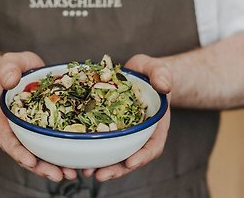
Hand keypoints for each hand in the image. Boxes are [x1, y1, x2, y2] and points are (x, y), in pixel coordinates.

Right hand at [0, 52, 77, 180]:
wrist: (25, 71)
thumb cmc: (16, 68)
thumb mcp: (10, 62)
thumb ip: (7, 68)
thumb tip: (8, 80)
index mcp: (5, 117)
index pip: (8, 139)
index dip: (18, 152)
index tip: (31, 161)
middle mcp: (18, 129)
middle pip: (26, 153)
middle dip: (41, 167)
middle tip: (58, 175)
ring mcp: (33, 130)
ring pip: (41, 153)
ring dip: (54, 166)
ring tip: (71, 174)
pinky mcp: (48, 128)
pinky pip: (54, 143)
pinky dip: (63, 154)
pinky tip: (77, 161)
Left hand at [83, 54, 171, 180]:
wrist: (138, 74)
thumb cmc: (150, 73)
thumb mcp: (157, 69)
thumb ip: (162, 74)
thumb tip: (164, 85)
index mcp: (154, 124)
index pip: (153, 145)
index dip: (143, 156)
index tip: (130, 163)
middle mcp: (139, 133)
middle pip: (130, 157)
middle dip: (116, 169)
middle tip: (100, 175)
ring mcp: (123, 133)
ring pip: (114, 154)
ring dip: (102, 165)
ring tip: (86, 171)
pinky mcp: (108, 128)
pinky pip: (100, 141)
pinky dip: (91, 150)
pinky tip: (78, 157)